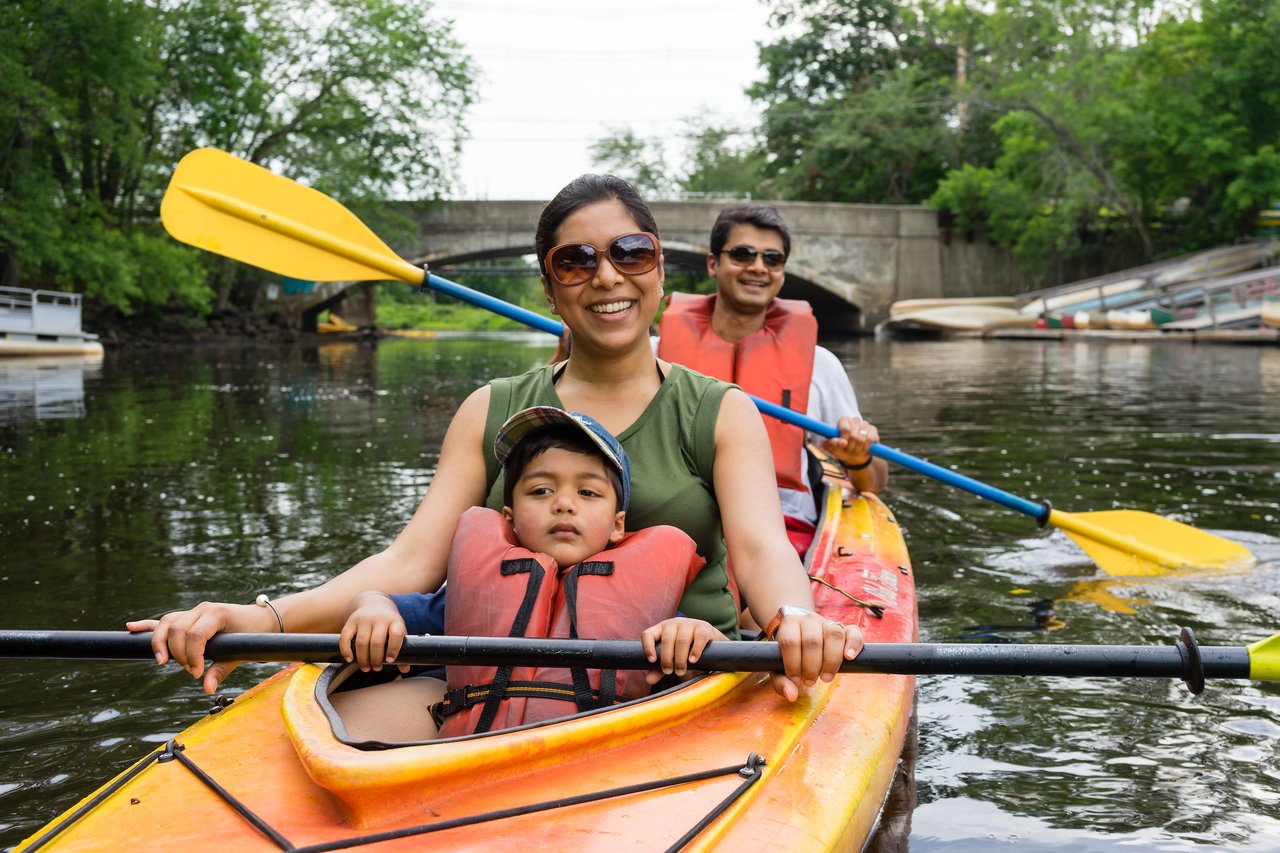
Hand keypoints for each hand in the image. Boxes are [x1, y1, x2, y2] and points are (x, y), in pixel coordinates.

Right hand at [126, 601, 274, 693]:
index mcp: (217, 614)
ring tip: (163, 662)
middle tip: (191, 670)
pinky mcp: (188, 616)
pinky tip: (131, 628)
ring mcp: (194, 611)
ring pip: (167, 623)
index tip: (196, 674)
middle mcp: (203, 609)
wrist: (260, 619)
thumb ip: (222, 670)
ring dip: (161, 644)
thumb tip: (207, 689)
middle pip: (177, 629)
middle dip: (179, 654)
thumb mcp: (240, 653)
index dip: (192, 656)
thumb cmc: (252, 635)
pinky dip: (148, 625)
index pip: (195, 634)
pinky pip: (165, 620)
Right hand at [338, 591, 409, 672]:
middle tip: (377, 668)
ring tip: (366, 668)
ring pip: (362, 642)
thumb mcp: (398, 631)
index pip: (396, 634)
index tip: (390, 660)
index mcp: (394, 621)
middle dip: (376, 659)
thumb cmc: (388, 623)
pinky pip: (345, 637)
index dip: (393, 649)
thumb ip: (402, 649)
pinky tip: (349, 659)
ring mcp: (364, 620)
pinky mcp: (351, 622)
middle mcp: (379, 619)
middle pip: (377, 642)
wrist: (374, 603)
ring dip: (363, 658)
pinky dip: (346, 650)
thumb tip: (405, 669)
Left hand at [640, 618, 726, 684]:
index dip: (648, 646)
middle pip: (667, 639)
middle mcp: (674, 624)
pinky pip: (699, 638)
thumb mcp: (671, 658)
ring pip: (682, 639)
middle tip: (669, 672)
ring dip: (680, 658)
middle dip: (667, 658)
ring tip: (681, 671)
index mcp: (661, 629)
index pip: (648, 634)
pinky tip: (693, 660)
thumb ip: (659, 668)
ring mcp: (689, 624)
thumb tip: (649, 680)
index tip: (652, 661)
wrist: (709, 643)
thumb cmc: (685, 651)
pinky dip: (695, 650)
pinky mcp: (704, 628)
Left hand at [768, 610, 862, 700]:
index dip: (793, 663)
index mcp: (789, 624)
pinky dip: (854, 644)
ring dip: (831, 660)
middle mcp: (809, 620)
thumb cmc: (788, 653)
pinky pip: (854, 631)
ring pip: (833, 634)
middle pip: (812, 640)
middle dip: (811, 666)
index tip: (795, 679)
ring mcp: (828, 622)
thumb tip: (791, 695)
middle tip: (810, 681)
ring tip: (826, 677)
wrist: (800, 633)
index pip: (790, 640)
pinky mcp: (845, 628)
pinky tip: (849, 658)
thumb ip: (780, 681)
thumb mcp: (778, 666)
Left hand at [822, 416, 877, 468]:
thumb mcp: (832, 447)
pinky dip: (866, 447)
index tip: (843, 445)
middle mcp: (855, 420)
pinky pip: (870, 439)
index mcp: (843, 420)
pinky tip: (863, 449)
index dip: (844, 439)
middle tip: (849, 450)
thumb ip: (833, 443)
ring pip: (862, 439)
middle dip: (851, 447)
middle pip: (854, 435)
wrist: (854, 455)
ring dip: (858, 449)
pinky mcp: (873, 430)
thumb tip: (843, 443)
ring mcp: (865, 424)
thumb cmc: (840, 449)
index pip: (845, 429)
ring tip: (855, 450)